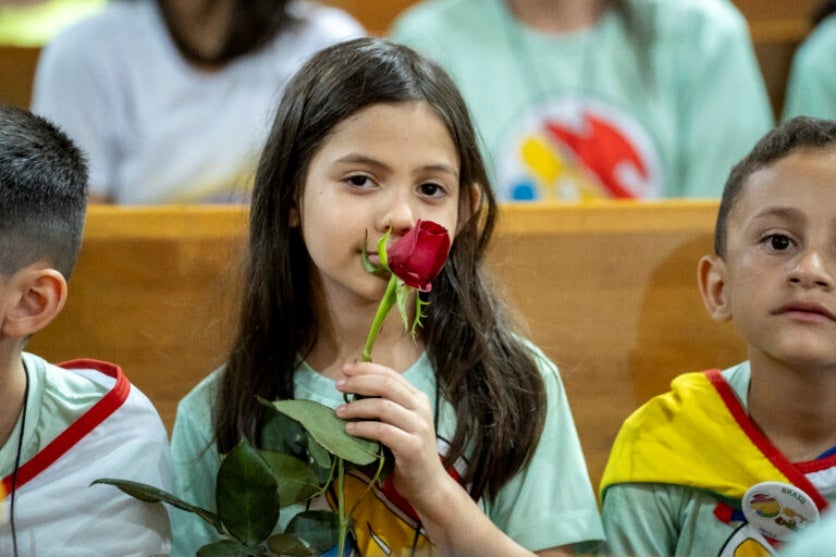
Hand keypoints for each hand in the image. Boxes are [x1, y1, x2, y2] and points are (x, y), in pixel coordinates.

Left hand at [334, 361, 447, 507]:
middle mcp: (421, 408)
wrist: (429, 484)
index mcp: (418, 398)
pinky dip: (362, 428)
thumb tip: (354, 387)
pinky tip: (350, 430)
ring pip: (383, 406)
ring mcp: (419, 427)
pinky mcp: (412, 446)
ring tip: (339, 412)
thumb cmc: (408, 452)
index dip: (367, 369)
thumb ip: (386, 405)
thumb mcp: (401, 422)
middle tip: (338, 386)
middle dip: (359, 382)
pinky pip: (382, 431)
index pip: (391, 374)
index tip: (345, 369)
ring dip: (357, 407)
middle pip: (386, 385)